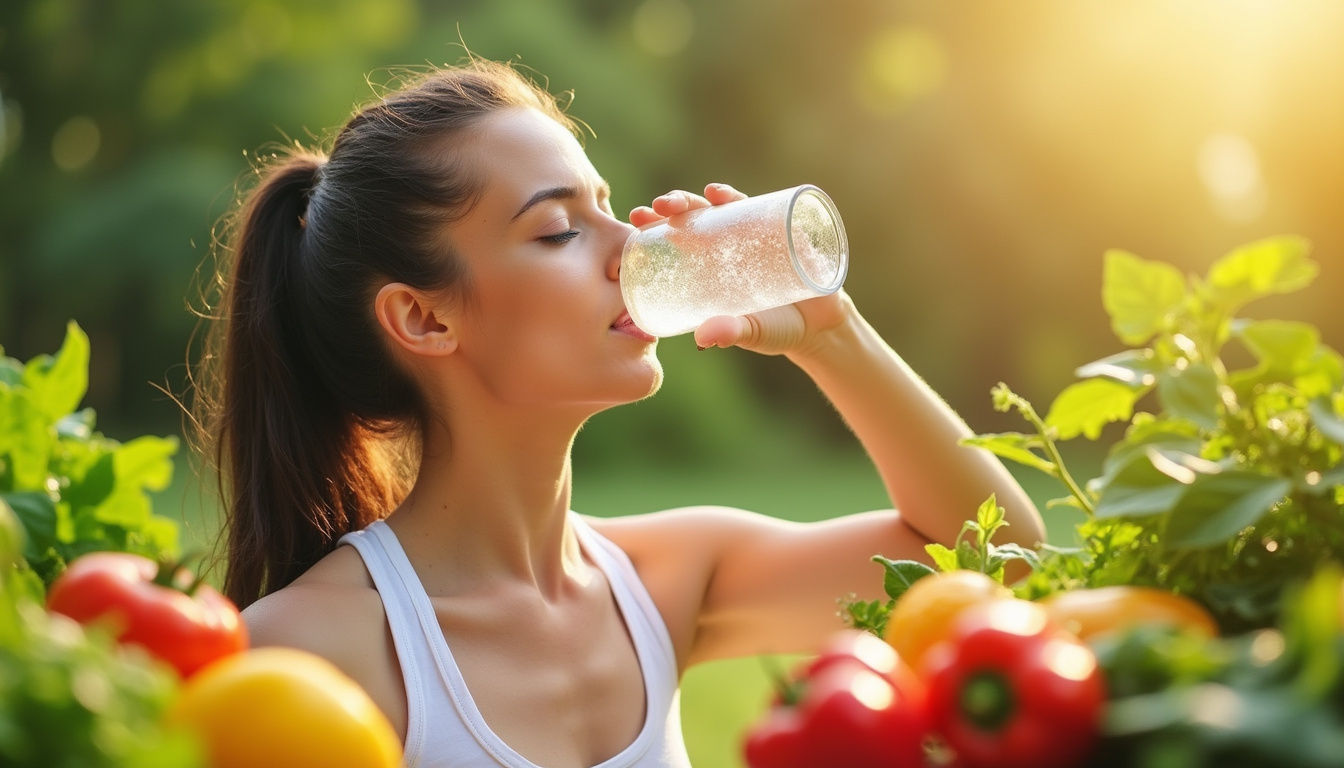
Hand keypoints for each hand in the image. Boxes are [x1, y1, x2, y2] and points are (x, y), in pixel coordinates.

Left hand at [628, 183, 848, 356]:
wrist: (822, 326)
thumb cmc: (779, 331)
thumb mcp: (753, 333)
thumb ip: (732, 332)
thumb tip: (703, 338)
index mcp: (711, 271)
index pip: (678, 243)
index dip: (655, 230)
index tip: (635, 222)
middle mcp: (727, 249)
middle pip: (694, 221)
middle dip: (673, 209)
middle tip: (658, 208)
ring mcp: (752, 237)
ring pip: (719, 210)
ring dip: (696, 199)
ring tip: (680, 200)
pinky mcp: (777, 230)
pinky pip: (754, 208)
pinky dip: (735, 198)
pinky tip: (719, 193)